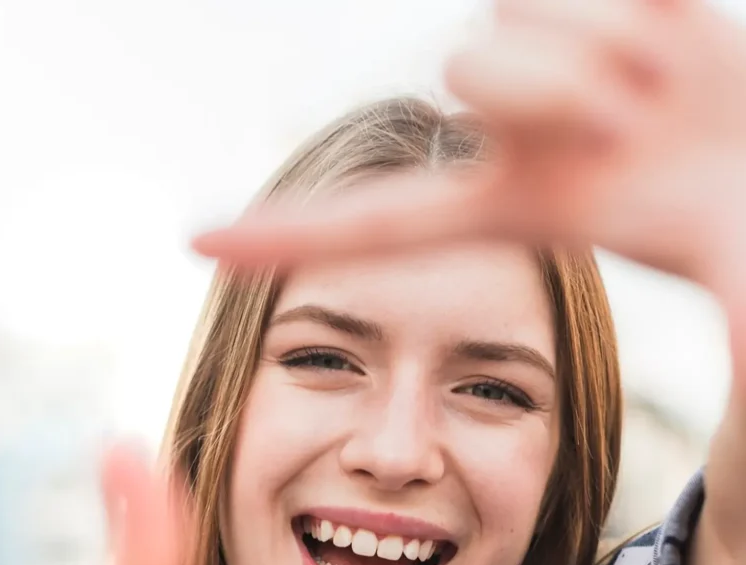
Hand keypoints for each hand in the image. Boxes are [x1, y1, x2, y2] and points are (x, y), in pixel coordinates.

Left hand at [193, 0, 745, 293]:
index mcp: (532, 210)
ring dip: (608, 46)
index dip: (292, 238)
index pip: (383, 224)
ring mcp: (565, 57)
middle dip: (555, 86)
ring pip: (518, 8)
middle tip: (636, 116)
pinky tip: (664, 31)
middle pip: (469, 67)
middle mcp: (529, 136)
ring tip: (666, 85)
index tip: (194, 246)